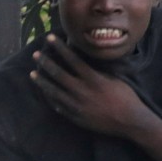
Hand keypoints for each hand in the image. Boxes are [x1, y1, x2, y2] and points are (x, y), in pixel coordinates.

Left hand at [30, 34, 154, 138]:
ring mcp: (76, 105)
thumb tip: (84, 61)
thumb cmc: (125, 97)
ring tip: (32, 73)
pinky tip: (44, 91)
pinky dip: (50, 98)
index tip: (50, 38)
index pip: (72, 59)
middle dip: (46, 63)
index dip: (60, 48)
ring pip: (54, 91)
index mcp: (93, 79)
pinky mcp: (75, 117)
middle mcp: (82, 91)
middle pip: (58, 74)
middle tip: (36, 54)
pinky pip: (58, 105)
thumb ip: (96, 71)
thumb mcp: (113, 79)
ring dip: (42, 81)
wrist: (129, 121)